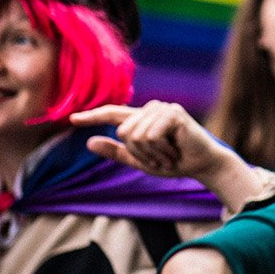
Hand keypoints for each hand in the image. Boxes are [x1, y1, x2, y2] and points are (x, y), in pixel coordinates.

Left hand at [72, 102, 258, 206]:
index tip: (72, 119)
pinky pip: (150, 136)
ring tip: (169, 155)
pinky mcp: (173, 113)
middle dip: (139, 153)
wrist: (203, 164)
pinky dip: (160, 150)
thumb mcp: (139, 160)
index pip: (112, 114)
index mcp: (141, 119)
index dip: (92, 116)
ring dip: (151, 154)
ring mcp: (162, 109)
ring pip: (135, 135)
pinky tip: (174, 151)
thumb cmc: (174, 162)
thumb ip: (116, 151)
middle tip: (160, 158)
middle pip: (123, 132)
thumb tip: (89, 142)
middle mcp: (151, 109)